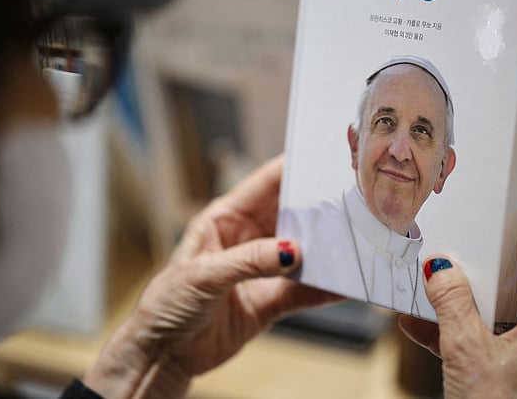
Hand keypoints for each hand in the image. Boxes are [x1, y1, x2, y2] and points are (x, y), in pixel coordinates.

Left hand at [84, 157, 341, 398]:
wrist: (162, 354)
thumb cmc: (166, 304)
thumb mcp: (203, 275)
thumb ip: (250, 261)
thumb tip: (293, 252)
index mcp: (225, 218)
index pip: (266, 183)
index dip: (294, 169)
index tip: (324, 162)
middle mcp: (247, 238)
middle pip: (291, 215)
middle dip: (319, 209)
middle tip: (350, 203)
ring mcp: (261, 270)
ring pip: (302, 252)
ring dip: (324, 249)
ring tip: (353, 242)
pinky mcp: (269, 302)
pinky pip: (303, 291)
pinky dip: (323, 288)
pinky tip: (343, 283)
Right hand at [398, 179, 516, 398]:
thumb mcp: (465, 354)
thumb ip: (451, 304)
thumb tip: (440, 266)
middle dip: (504, 249)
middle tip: (488, 219)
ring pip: (506, 309)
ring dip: (472, 293)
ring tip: (441, 273)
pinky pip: (492, 340)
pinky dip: (462, 330)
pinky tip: (422, 326)